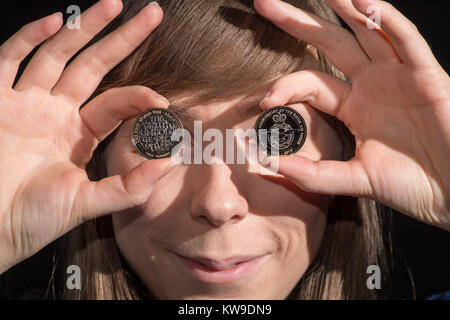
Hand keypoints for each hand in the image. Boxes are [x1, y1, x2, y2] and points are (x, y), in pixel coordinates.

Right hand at [0, 0, 175, 272]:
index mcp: (79, 133)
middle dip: (122, 39)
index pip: (115, 102)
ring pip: (57, 54)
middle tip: (153, 14)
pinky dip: (30, 38)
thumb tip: (169, 162)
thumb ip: (129, 187)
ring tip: (113, 4)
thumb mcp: (87, 203)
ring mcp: (25, 102)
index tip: (162, 99)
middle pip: (93, 65)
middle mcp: (55, 112)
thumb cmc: (34, 219)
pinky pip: (10, 59)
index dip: (138, 96)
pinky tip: (55, 20)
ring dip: (84, 28)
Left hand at [255, 0, 449, 229]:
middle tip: (265, 3)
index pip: (311, 83)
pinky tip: (363, 4)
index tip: (265, 100)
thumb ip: (314, 174)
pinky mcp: (427, 76)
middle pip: (329, 44)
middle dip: (298, 23)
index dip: (286, 86)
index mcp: (353, 107)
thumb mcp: (355, 178)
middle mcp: (372, 85)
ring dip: (343, 7)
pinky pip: (406, 42)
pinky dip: (387, 21)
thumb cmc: (412, 184)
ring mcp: (398, 77)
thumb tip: (269, 163)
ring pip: (366, 31)